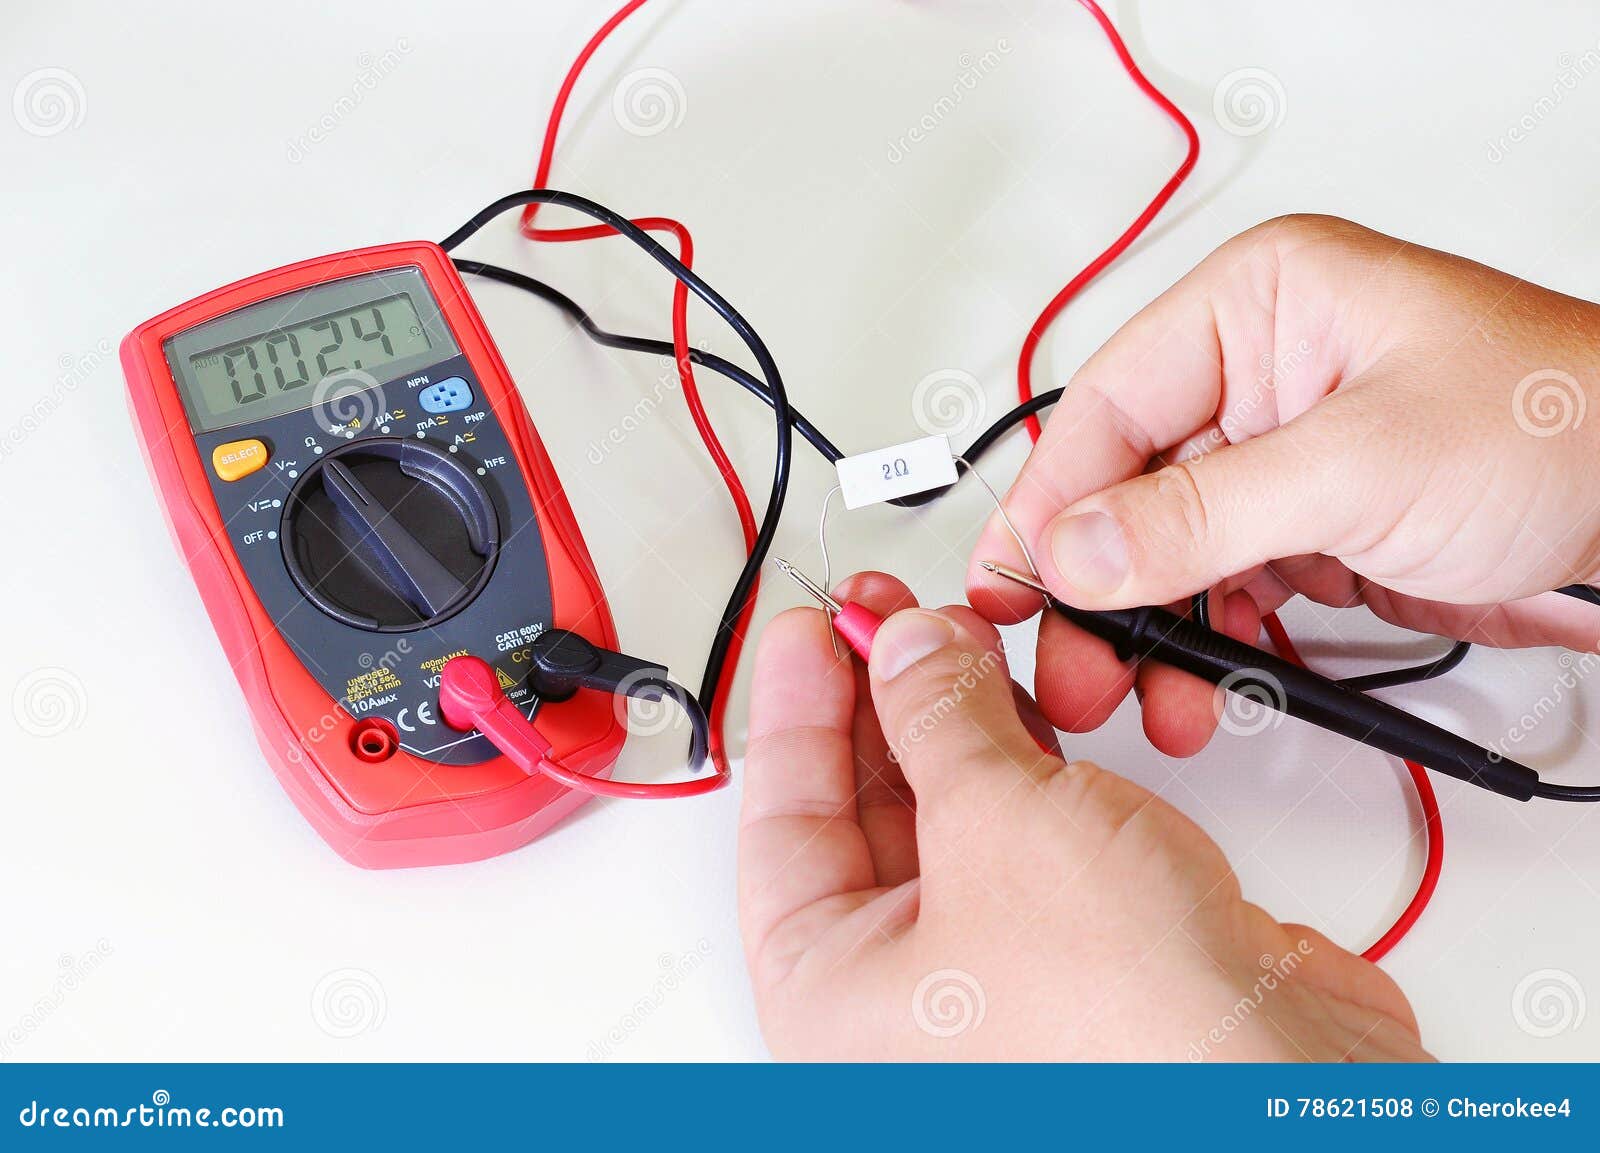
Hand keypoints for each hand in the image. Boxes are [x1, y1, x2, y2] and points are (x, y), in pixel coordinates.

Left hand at [738, 573, 1429, 1059]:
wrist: (1284, 1072)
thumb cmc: (1125, 1017)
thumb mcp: (994, 819)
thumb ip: (936, 715)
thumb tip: (905, 650)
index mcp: (829, 992)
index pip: (781, 820)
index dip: (796, 707)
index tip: (814, 626)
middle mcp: (899, 997)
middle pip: (861, 813)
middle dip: (883, 703)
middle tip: (891, 618)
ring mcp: (989, 975)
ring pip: (946, 819)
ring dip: (953, 723)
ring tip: (959, 639)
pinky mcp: (1069, 951)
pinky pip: (1016, 836)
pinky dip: (1018, 766)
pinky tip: (1020, 704)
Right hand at [969, 214, 1599, 755]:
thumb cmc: (1563, 427)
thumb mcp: (1361, 465)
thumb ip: (1204, 514)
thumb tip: (1079, 550)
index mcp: (1261, 306)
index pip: (1110, 406)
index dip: (1054, 503)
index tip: (1014, 586)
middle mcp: (1262, 375)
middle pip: (1128, 485)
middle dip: (1097, 585)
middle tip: (1071, 665)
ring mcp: (1287, 457)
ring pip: (1170, 549)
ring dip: (1149, 630)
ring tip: (1137, 698)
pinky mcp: (1315, 526)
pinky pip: (1227, 586)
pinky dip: (1209, 643)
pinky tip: (1199, 688)